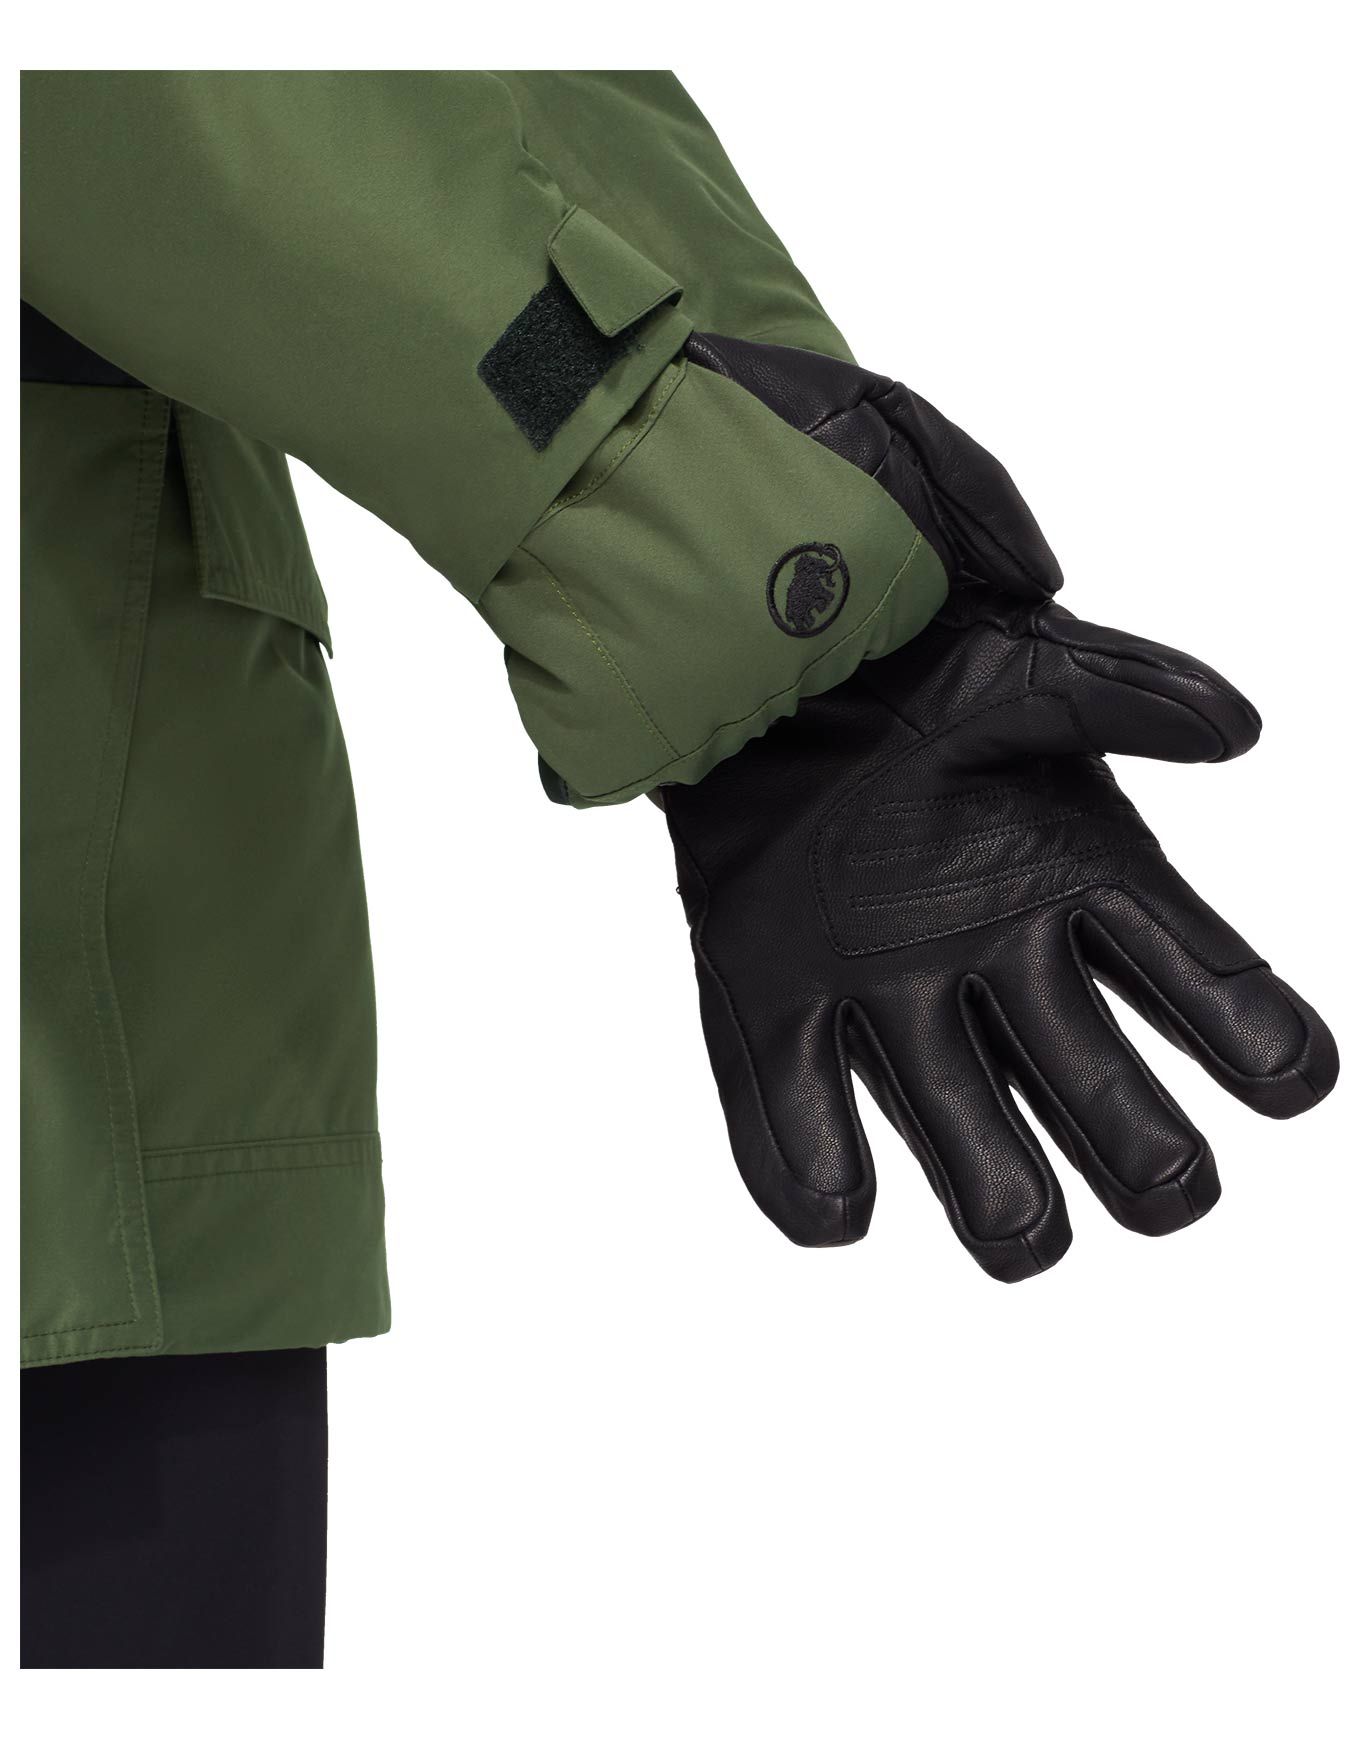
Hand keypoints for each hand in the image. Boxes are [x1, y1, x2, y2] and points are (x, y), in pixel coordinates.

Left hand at [663, 583, 1337, 1278]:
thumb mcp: (1022, 667)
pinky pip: (796, 1111)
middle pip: (1098, 1091)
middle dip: (1141, 1150)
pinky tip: (838, 1208)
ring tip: (1018, 1228)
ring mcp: (890, 998)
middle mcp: (1001, 965)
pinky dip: (812, 1173)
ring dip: (998, 1190)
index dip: (1255, 1040)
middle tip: (1164, 1183)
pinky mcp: (773, 1008)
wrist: (761, 661)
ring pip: (964, 1132)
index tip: (1283, 1079)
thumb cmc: (912, 667)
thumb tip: (1239, 727)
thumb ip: (1125, 691)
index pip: (1200, 984)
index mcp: (1082, 886)